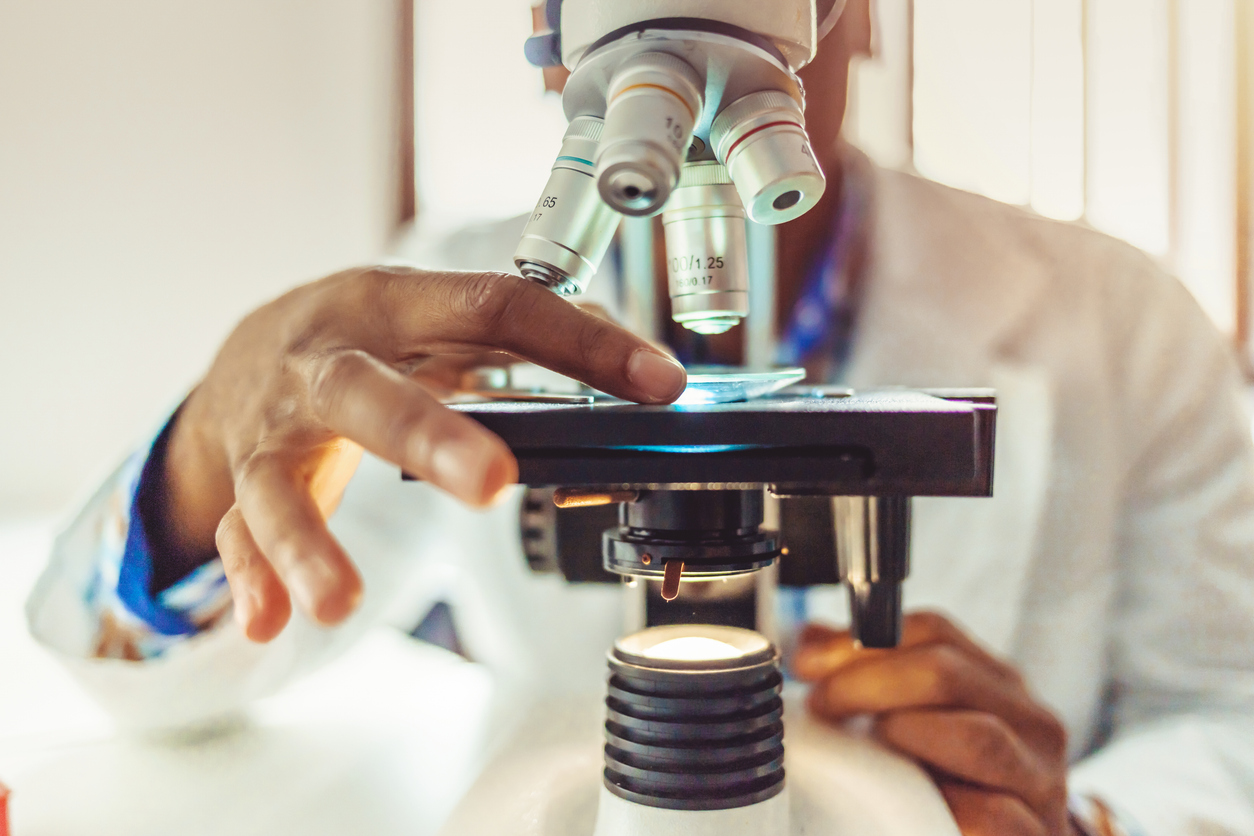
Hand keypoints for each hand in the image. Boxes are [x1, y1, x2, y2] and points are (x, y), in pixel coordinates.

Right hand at [157, 266, 686, 641]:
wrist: (246, 349)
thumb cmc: (365, 333)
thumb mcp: (438, 313)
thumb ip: (528, 340)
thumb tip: (640, 367)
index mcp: (392, 304)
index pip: (494, 308)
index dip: (579, 344)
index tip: (657, 382)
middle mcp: (326, 360)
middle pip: (369, 394)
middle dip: (429, 438)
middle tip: (492, 483)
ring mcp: (276, 426)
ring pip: (279, 481)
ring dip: (308, 542)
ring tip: (340, 604)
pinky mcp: (243, 477)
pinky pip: (238, 530)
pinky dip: (252, 577)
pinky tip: (267, 623)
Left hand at [794, 612, 1072, 835]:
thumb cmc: (956, 792)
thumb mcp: (919, 727)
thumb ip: (870, 680)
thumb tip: (809, 642)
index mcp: (1000, 686)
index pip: (935, 632)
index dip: (862, 641)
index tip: (808, 664)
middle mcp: (1032, 724)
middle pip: (947, 672)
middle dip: (866, 682)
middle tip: (821, 705)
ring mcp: (1041, 783)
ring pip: (977, 737)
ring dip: (905, 735)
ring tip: (867, 749)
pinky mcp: (1035, 835)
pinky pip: (992, 815)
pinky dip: (944, 805)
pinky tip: (908, 805)